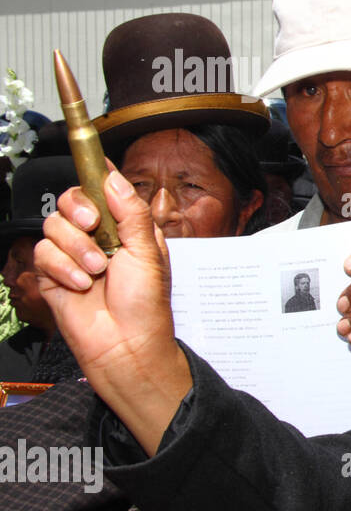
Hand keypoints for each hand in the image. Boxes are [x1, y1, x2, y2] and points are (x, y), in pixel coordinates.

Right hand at [34, 170, 190, 454]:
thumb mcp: (148, 251)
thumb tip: (112, 176)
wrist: (126, 344)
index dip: (94, 176)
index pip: (103, 190)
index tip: (92, 167)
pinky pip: (43, 252)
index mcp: (124, 227)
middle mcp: (97, 236)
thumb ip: (131, 212)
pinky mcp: (53, 275)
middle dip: (80, 209)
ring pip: (54, 225)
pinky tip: (81, 284)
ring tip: (97, 271)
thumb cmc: (146, 302)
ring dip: (76, 246)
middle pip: (71, 199)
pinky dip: (62, 267)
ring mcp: (74, 254)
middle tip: (93, 225)